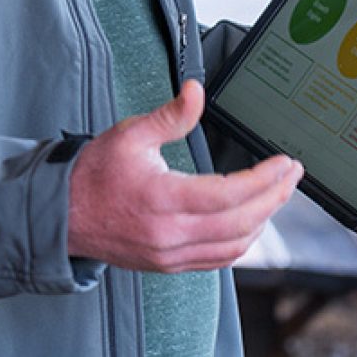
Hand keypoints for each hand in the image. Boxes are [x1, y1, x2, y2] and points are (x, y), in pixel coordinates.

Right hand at [67, 80, 301, 272]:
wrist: (64, 213)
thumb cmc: (95, 173)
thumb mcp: (132, 133)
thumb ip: (171, 115)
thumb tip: (197, 91)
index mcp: (163, 200)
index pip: (230, 195)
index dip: (264, 179)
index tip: (284, 163)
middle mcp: (171, 235)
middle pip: (241, 223)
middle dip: (275, 197)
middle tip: (292, 176)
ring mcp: (171, 255)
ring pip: (234, 247)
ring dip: (262, 220)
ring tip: (277, 194)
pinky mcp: (169, 265)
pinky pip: (218, 260)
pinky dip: (242, 241)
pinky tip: (250, 222)